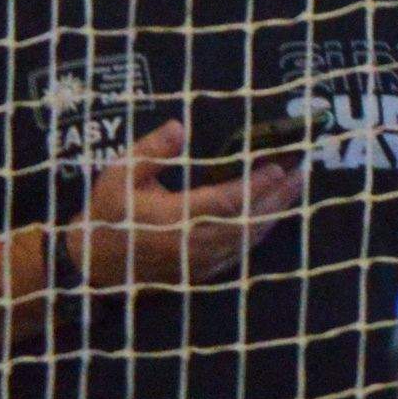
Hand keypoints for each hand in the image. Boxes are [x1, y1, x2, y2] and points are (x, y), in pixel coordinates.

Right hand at [62, 121, 306, 294]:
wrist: (95, 262)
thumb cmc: (109, 213)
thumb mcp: (119, 175)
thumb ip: (150, 152)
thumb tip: (179, 127)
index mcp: (173, 219)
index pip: (225, 202)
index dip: (254, 185)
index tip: (276, 166)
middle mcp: (194, 244)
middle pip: (248, 220)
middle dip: (278, 196)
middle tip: (302, 172)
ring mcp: (202, 262)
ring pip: (249, 238)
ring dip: (276, 212)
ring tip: (297, 186)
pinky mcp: (205, 272)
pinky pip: (242, 251)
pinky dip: (261, 230)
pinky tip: (275, 212)